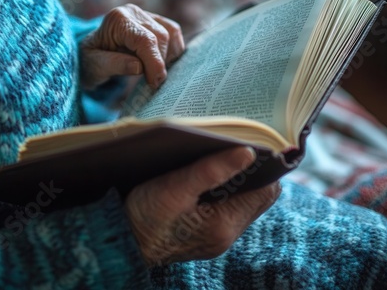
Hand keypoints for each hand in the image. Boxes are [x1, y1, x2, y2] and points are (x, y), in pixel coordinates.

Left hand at [80, 4, 184, 88]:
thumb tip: (139, 67)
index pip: (145, 40)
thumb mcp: (94, 66)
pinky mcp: (155, 20)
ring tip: (155, 73)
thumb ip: (114, 65)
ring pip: (171, 33)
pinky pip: (174, 33)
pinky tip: (161, 64)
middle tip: (153, 84)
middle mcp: (133, 12)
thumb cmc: (90, 61)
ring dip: (169, 56)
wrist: (91, 54)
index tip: (155, 83)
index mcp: (116, 19)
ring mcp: (146, 14)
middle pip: (161, 37)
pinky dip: (173, 50)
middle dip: (160, 62)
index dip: (155, 62)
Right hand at [124, 147, 280, 266]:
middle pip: (257, 195)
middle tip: (235, 146)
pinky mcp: (207, 232)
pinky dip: (224, 189)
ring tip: (221, 156)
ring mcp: (217, 235)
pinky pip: (227, 207)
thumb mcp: (173, 189)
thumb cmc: (143, 217)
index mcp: (223, 225)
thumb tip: (248, 153)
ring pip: (243, 200)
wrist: (121, 242)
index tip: (254, 143)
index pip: (264, 191)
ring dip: (237, 179)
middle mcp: (226, 233)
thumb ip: (209, 171)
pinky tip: (208, 175)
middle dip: (252, 171)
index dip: (265, 166)